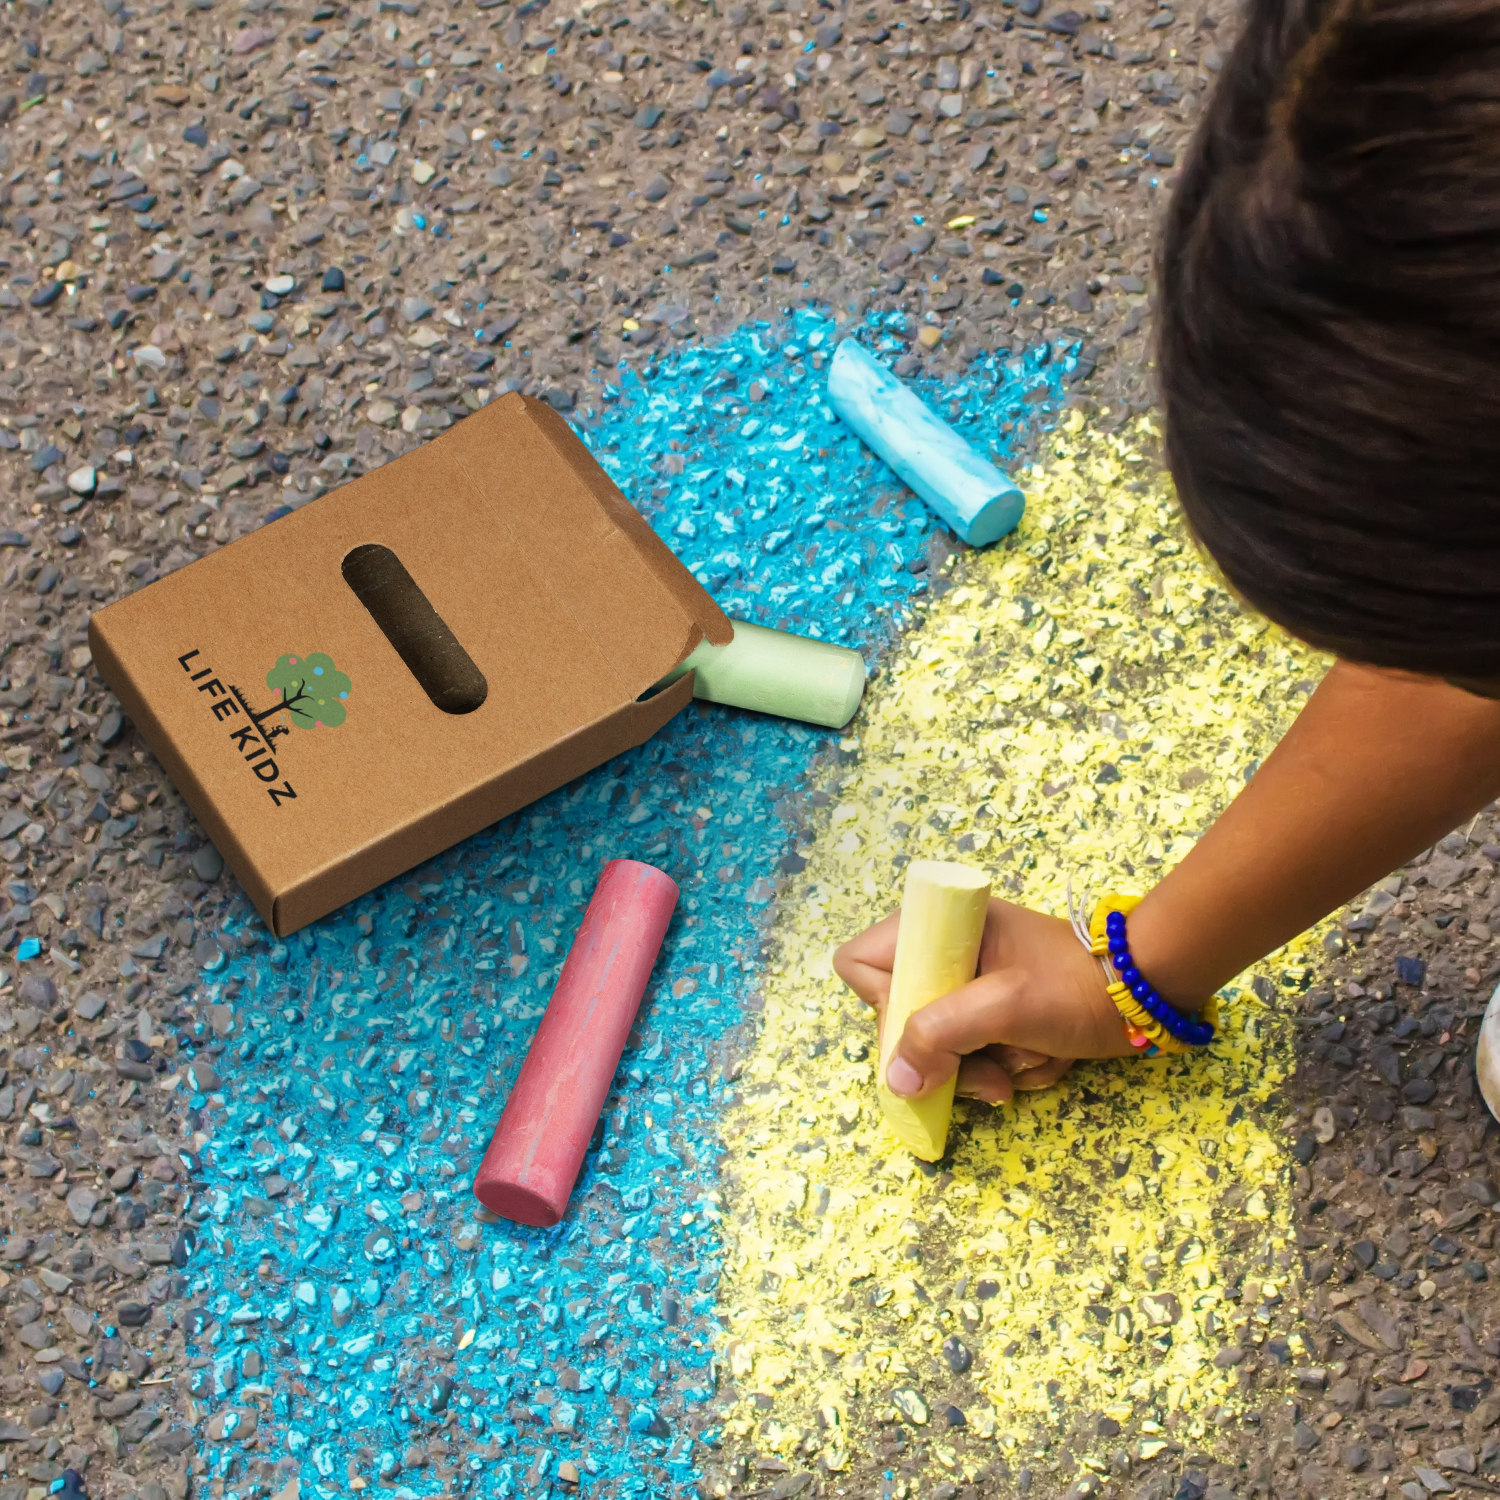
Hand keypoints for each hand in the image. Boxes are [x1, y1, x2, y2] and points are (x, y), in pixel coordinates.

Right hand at [833, 898, 1133, 1104]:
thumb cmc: (1074, 986)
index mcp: (937, 927)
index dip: (882, 1003)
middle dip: (942, 1056)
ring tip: (1020, 1071)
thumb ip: (940, 1036)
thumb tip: (895, 1080)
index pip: (859, 963)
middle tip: (984, 1076)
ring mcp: (966, 983)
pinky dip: (1000, 1066)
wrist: (1143, 994)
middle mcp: (943, 952)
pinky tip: (1036, 1061)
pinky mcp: (990, 1011)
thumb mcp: (1005, 1007)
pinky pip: (968, 1053)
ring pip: (934, 1045)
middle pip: (898, 1016)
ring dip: (976, 1069)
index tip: (926, 1026)